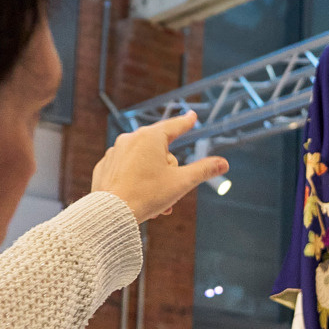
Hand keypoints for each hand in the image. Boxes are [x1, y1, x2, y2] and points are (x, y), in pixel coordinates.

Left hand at [91, 112, 226, 222]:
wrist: (111, 213)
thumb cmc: (147, 195)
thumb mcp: (181, 182)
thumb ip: (203, 170)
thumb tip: (224, 163)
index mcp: (150, 137)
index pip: (174, 126)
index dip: (186, 122)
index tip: (192, 116)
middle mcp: (130, 139)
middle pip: (159, 151)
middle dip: (168, 171)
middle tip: (169, 191)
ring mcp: (115, 152)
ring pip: (142, 162)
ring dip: (153, 179)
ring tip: (155, 201)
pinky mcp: (104, 166)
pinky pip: (126, 169)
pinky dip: (134, 180)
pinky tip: (136, 196)